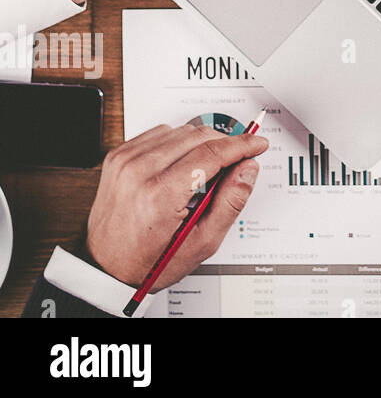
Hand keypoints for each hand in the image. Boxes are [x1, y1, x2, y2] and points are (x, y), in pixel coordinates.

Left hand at [86, 123, 268, 289]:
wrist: (106, 266)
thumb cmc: (149, 260)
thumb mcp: (202, 242)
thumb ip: (231, 202)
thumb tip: (248, 168)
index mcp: (159, 195)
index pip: (212, 152)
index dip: (242, 145)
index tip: (257, 144)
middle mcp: (138, 172)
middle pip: (198, 135)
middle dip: (224, 144)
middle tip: (234, 164)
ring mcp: (124, 161)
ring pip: (181, 130)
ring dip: (200, 144)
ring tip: (200, 173)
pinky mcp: (117, 156)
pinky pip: (160, 133)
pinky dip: (177, 143)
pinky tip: (179, 165)